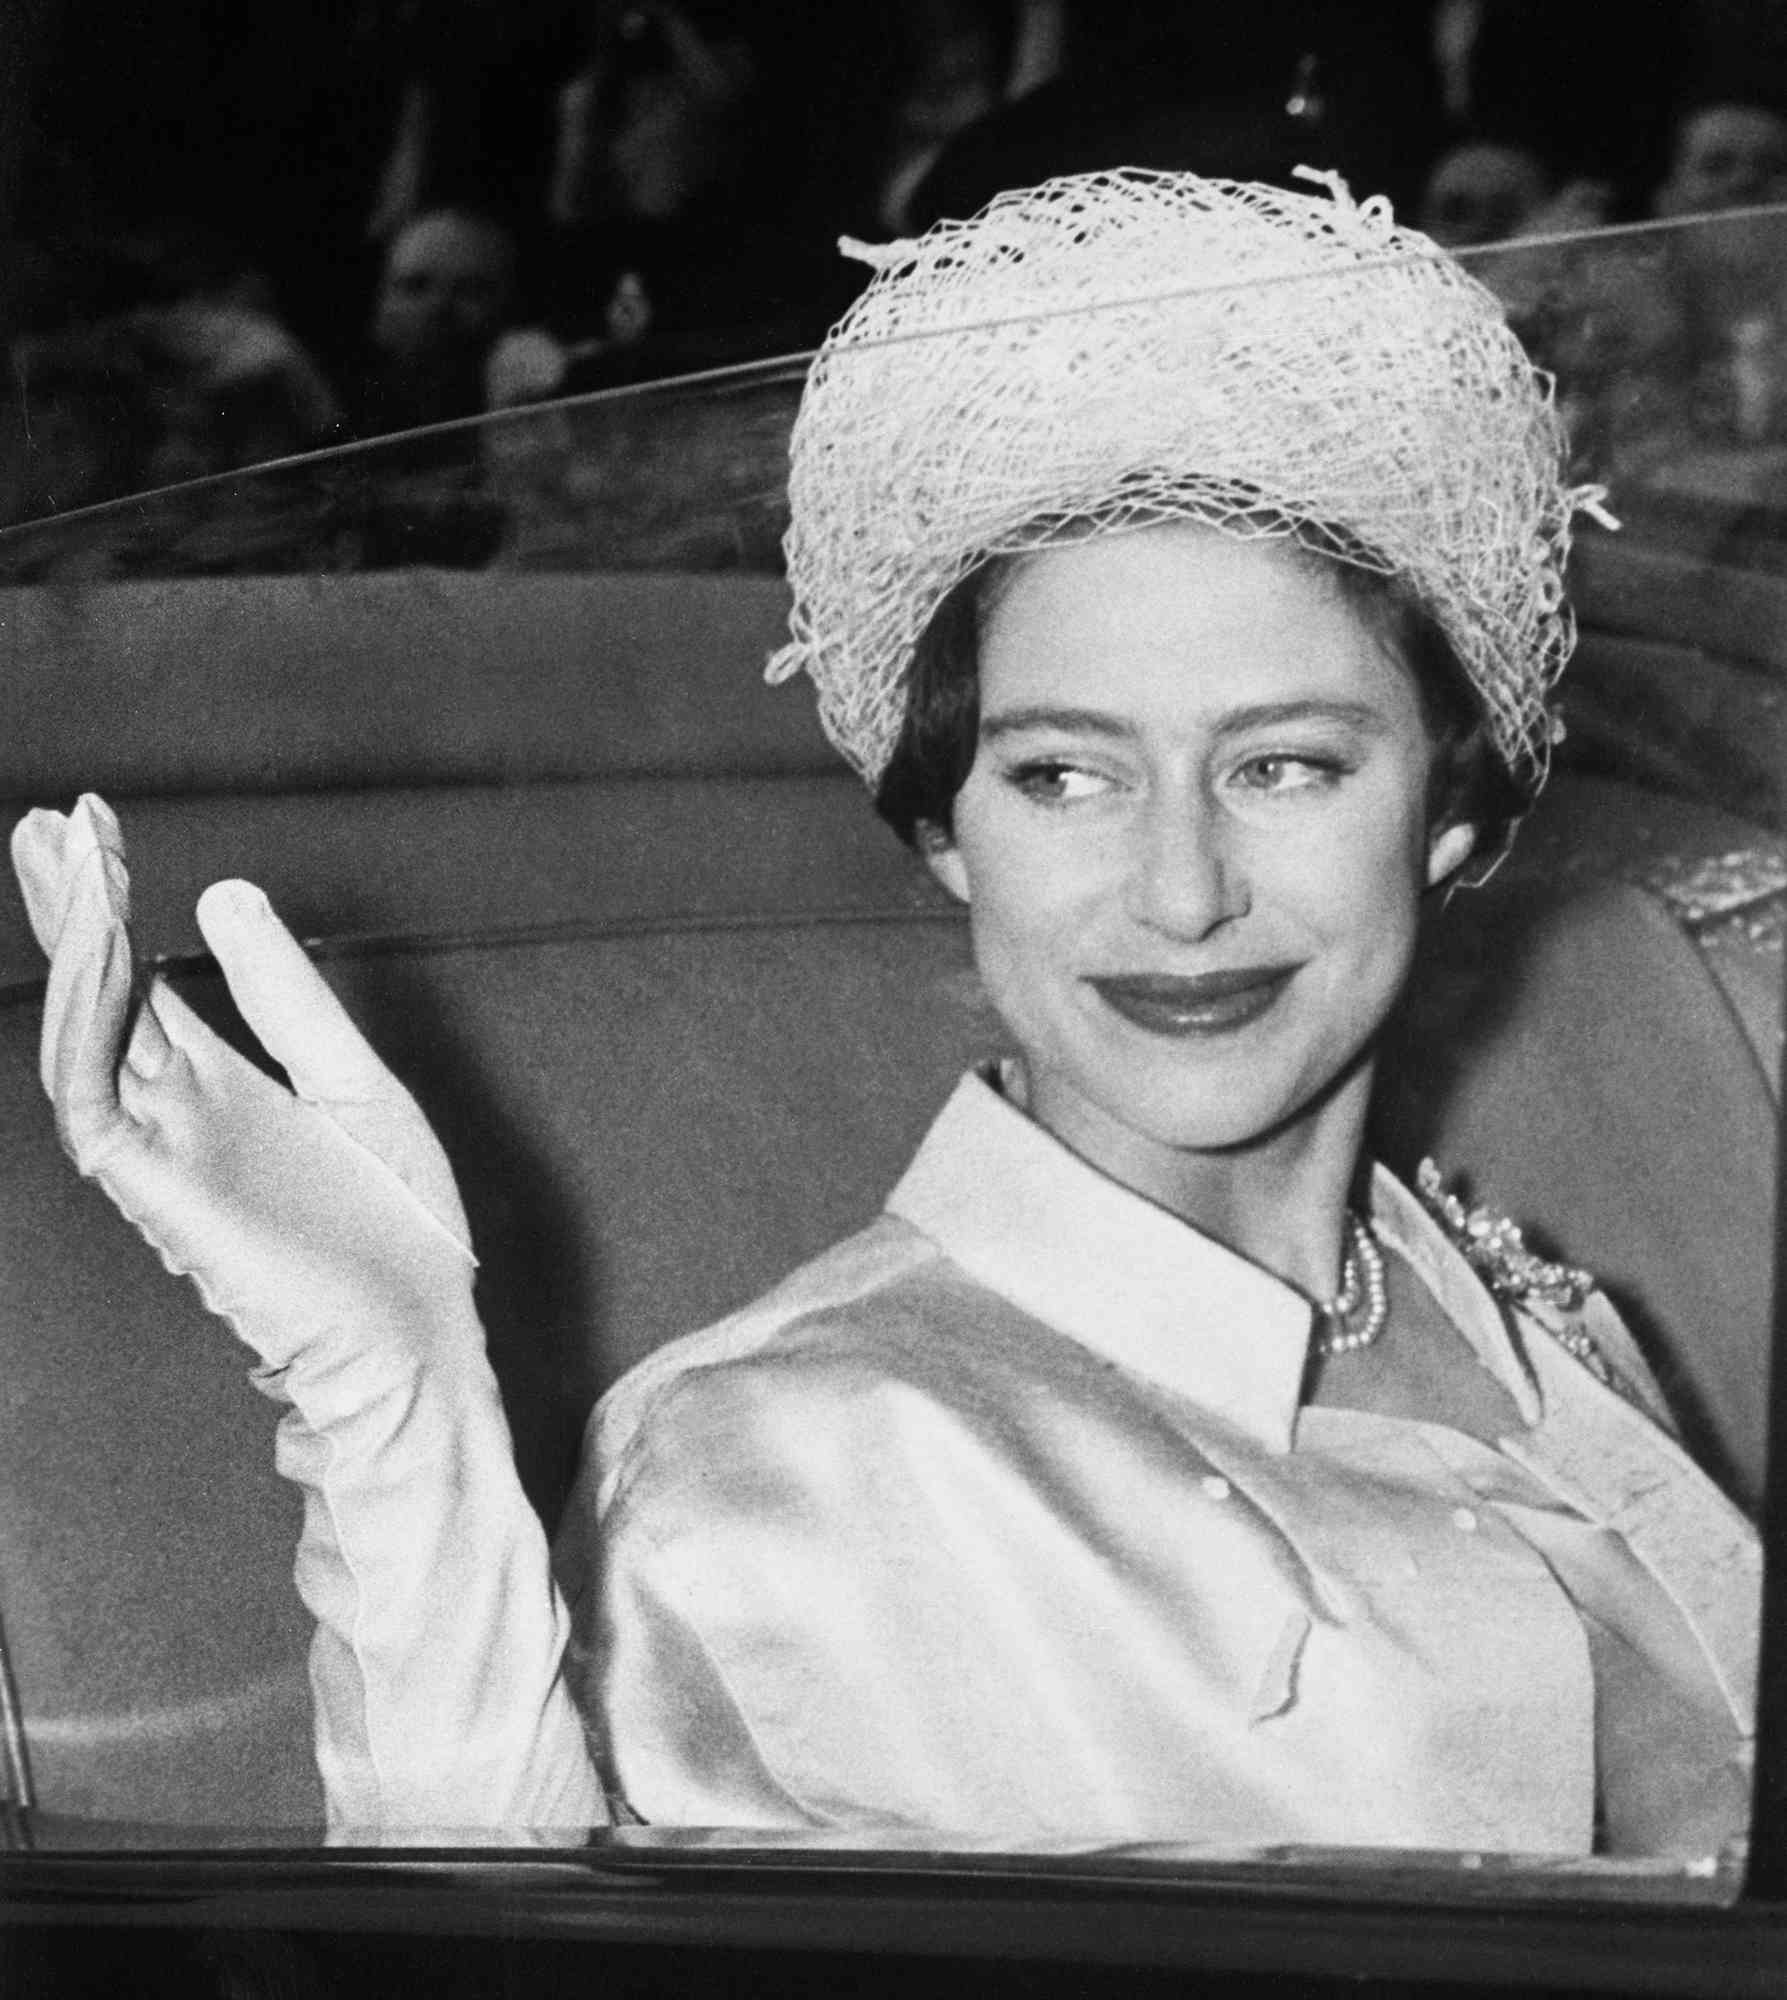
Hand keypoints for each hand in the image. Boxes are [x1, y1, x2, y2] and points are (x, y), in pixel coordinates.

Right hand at [11, 794, 478, 1377]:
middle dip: (70, 911)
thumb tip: (222, 896)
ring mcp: (165, 1154)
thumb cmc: (395, 1231)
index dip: (112, 909)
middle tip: (52, 821)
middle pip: (97, 1000)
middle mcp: (177, 1117)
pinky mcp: (163, 1195)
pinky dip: (89, 1023)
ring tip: (70, 859)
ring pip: (85, 1037)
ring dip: (75, 947)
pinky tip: (99, 951)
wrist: (422, 1338)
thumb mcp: (353, 1080)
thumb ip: (287, 999)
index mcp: (220, 1091)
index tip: (93, 828)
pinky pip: (93, 1101)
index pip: (140, 985)